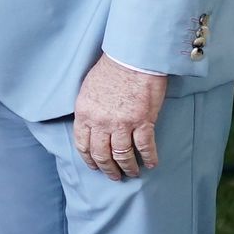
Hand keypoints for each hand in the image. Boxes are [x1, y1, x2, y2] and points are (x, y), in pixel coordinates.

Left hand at [73, 54, 166, 179]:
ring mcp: (122, 124)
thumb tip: (91, 124)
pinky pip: (145, 147)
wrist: (132, 57)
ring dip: (127, 167)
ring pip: (122, 155)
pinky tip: (151, 164)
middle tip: (113, 176)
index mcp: (85, 113)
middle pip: (101, 154)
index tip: (94, 166)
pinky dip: (149, 158)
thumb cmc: (111, 68)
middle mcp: (100, 122)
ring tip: (132, 173)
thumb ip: (88, 110)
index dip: (89, 159)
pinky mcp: (142, 121)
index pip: (82, 144)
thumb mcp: (88, 89)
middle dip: (107, 169)